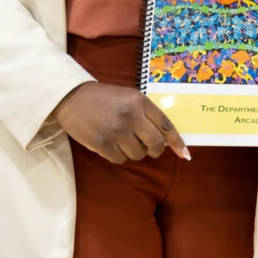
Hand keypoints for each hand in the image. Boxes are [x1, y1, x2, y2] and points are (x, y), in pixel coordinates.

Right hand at [52, 82, 189, 164]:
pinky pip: (120, 160)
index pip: (166, 125)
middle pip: (155, 144)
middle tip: (148, 149)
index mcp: (140, 102)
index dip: (177, 142)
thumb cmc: (104, 98)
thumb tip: (164, 138)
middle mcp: (131, 116)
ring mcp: (116, 131)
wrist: (72, 97)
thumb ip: (146, 114)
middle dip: (155, 151)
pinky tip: (110, 145)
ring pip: (137, 155)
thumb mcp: (130, 97)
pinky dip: (118, 156)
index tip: (184, 154)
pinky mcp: (101, 143)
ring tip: (122, 141)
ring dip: (133, 152)